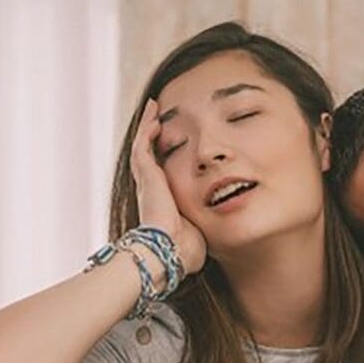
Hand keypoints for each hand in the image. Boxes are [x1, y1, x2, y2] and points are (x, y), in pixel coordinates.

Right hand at [131, 98, 207, 276]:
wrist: (169, 252)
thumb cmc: (184, 251)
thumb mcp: (199, 233)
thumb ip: (205, 227)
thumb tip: (220, 231)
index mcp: (162, 204)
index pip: (162, 176)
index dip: (165, 160)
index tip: (174, 147)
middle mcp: (151, 191)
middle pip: (149, 157)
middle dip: (154, 138)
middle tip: (158, 120)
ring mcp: (146, 183)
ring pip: (143, 147)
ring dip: (148, 127)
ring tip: (154, 109)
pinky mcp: (146, 176)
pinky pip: (143, 146)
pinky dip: (147, 130)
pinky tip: (155, 116)